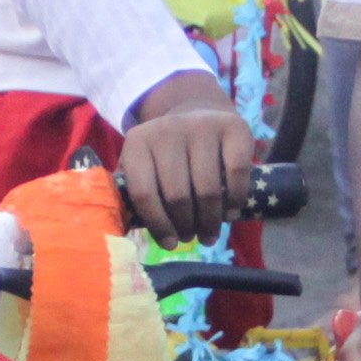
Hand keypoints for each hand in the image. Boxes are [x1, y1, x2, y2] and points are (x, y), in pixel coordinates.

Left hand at [115, 73, 255, 244]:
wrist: (199, 115)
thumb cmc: (167, 156)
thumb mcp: (142, 166)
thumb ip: (132, 194)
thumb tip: (124, 231)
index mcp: (137, 142)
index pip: (143, 193)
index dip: (157, 224)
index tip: (169, 244)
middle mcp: (167, 130)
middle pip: (177, 195)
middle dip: (185, 225)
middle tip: (191, 238)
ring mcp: (201, 126)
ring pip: (207, 189)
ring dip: (209, 221)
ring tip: (209, 234)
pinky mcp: (233, 127)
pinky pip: (236, 172)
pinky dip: (235, 199)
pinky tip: (230, 213)